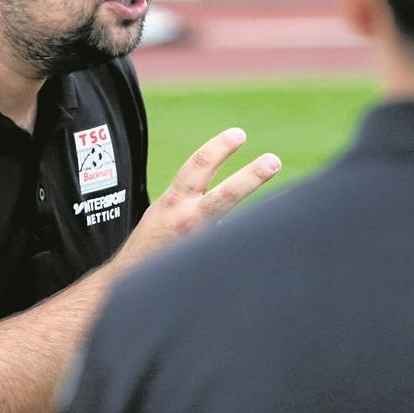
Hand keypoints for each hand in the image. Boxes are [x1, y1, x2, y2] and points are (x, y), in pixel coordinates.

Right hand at [113, 128, 280, 269]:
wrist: (128, 278)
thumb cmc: (151, 240)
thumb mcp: (165, 209)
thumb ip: (191, 196)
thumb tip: (229, 189)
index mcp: (174, 201)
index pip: (198, 166)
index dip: (219, 148)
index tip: (239, 134)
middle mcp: (188, 220)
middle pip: (225, 196)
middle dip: (251, 177)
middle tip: (273, 162)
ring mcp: (199, 244)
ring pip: (233, 227)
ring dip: (255, 221)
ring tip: (285, 206)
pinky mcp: (206, 264)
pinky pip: (229, 248)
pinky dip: (239, 246)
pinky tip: (253, 255)